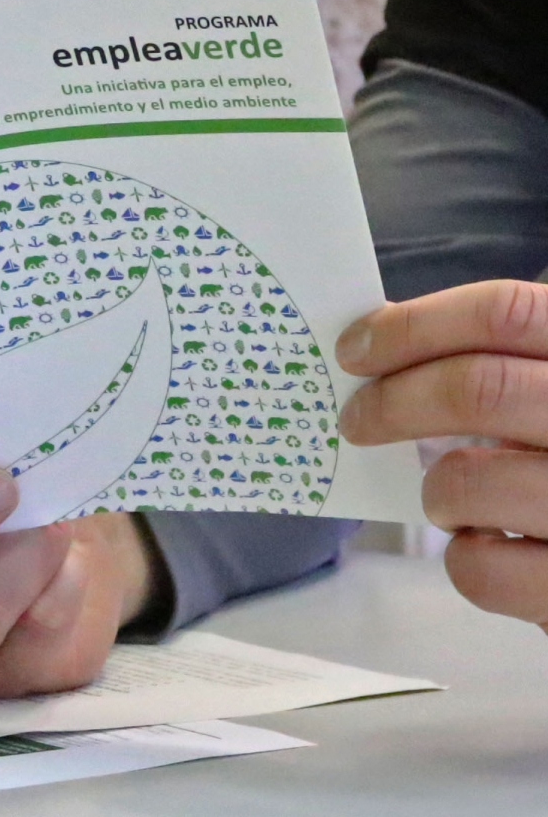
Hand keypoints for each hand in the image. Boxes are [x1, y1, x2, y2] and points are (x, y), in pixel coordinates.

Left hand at [339, 279, 547, 626]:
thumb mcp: (547, 394)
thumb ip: (496, 365)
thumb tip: (374, 343)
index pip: (504, 314)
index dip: (414, 326)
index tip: (353, 350)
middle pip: (478, 388)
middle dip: (393, 402)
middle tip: (355, 421)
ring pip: (467, 479)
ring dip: (435, 490)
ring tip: (450, 498)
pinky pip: (479, 567)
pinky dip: (463, 559)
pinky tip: (491, 547)